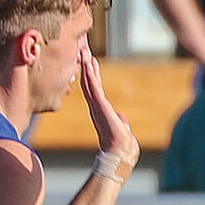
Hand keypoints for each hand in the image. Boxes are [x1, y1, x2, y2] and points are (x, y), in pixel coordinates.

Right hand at [77, 44, 138, 170]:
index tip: (90, 62)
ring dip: (86, 66)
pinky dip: (90, 74)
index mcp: (101, 112)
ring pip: (89, 82)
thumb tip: (122, 118)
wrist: (120, 154)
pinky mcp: (99, 106)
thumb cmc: (122, 147)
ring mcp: (96, 106)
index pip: (95, 90)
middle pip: (90, 83)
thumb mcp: (122, 130)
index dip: (92, 75)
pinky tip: (87, 62)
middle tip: (83, 50)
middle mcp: (96, 108)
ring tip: (83, 51)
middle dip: (87, 66)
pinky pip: (93, 87)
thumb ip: (121, 122)